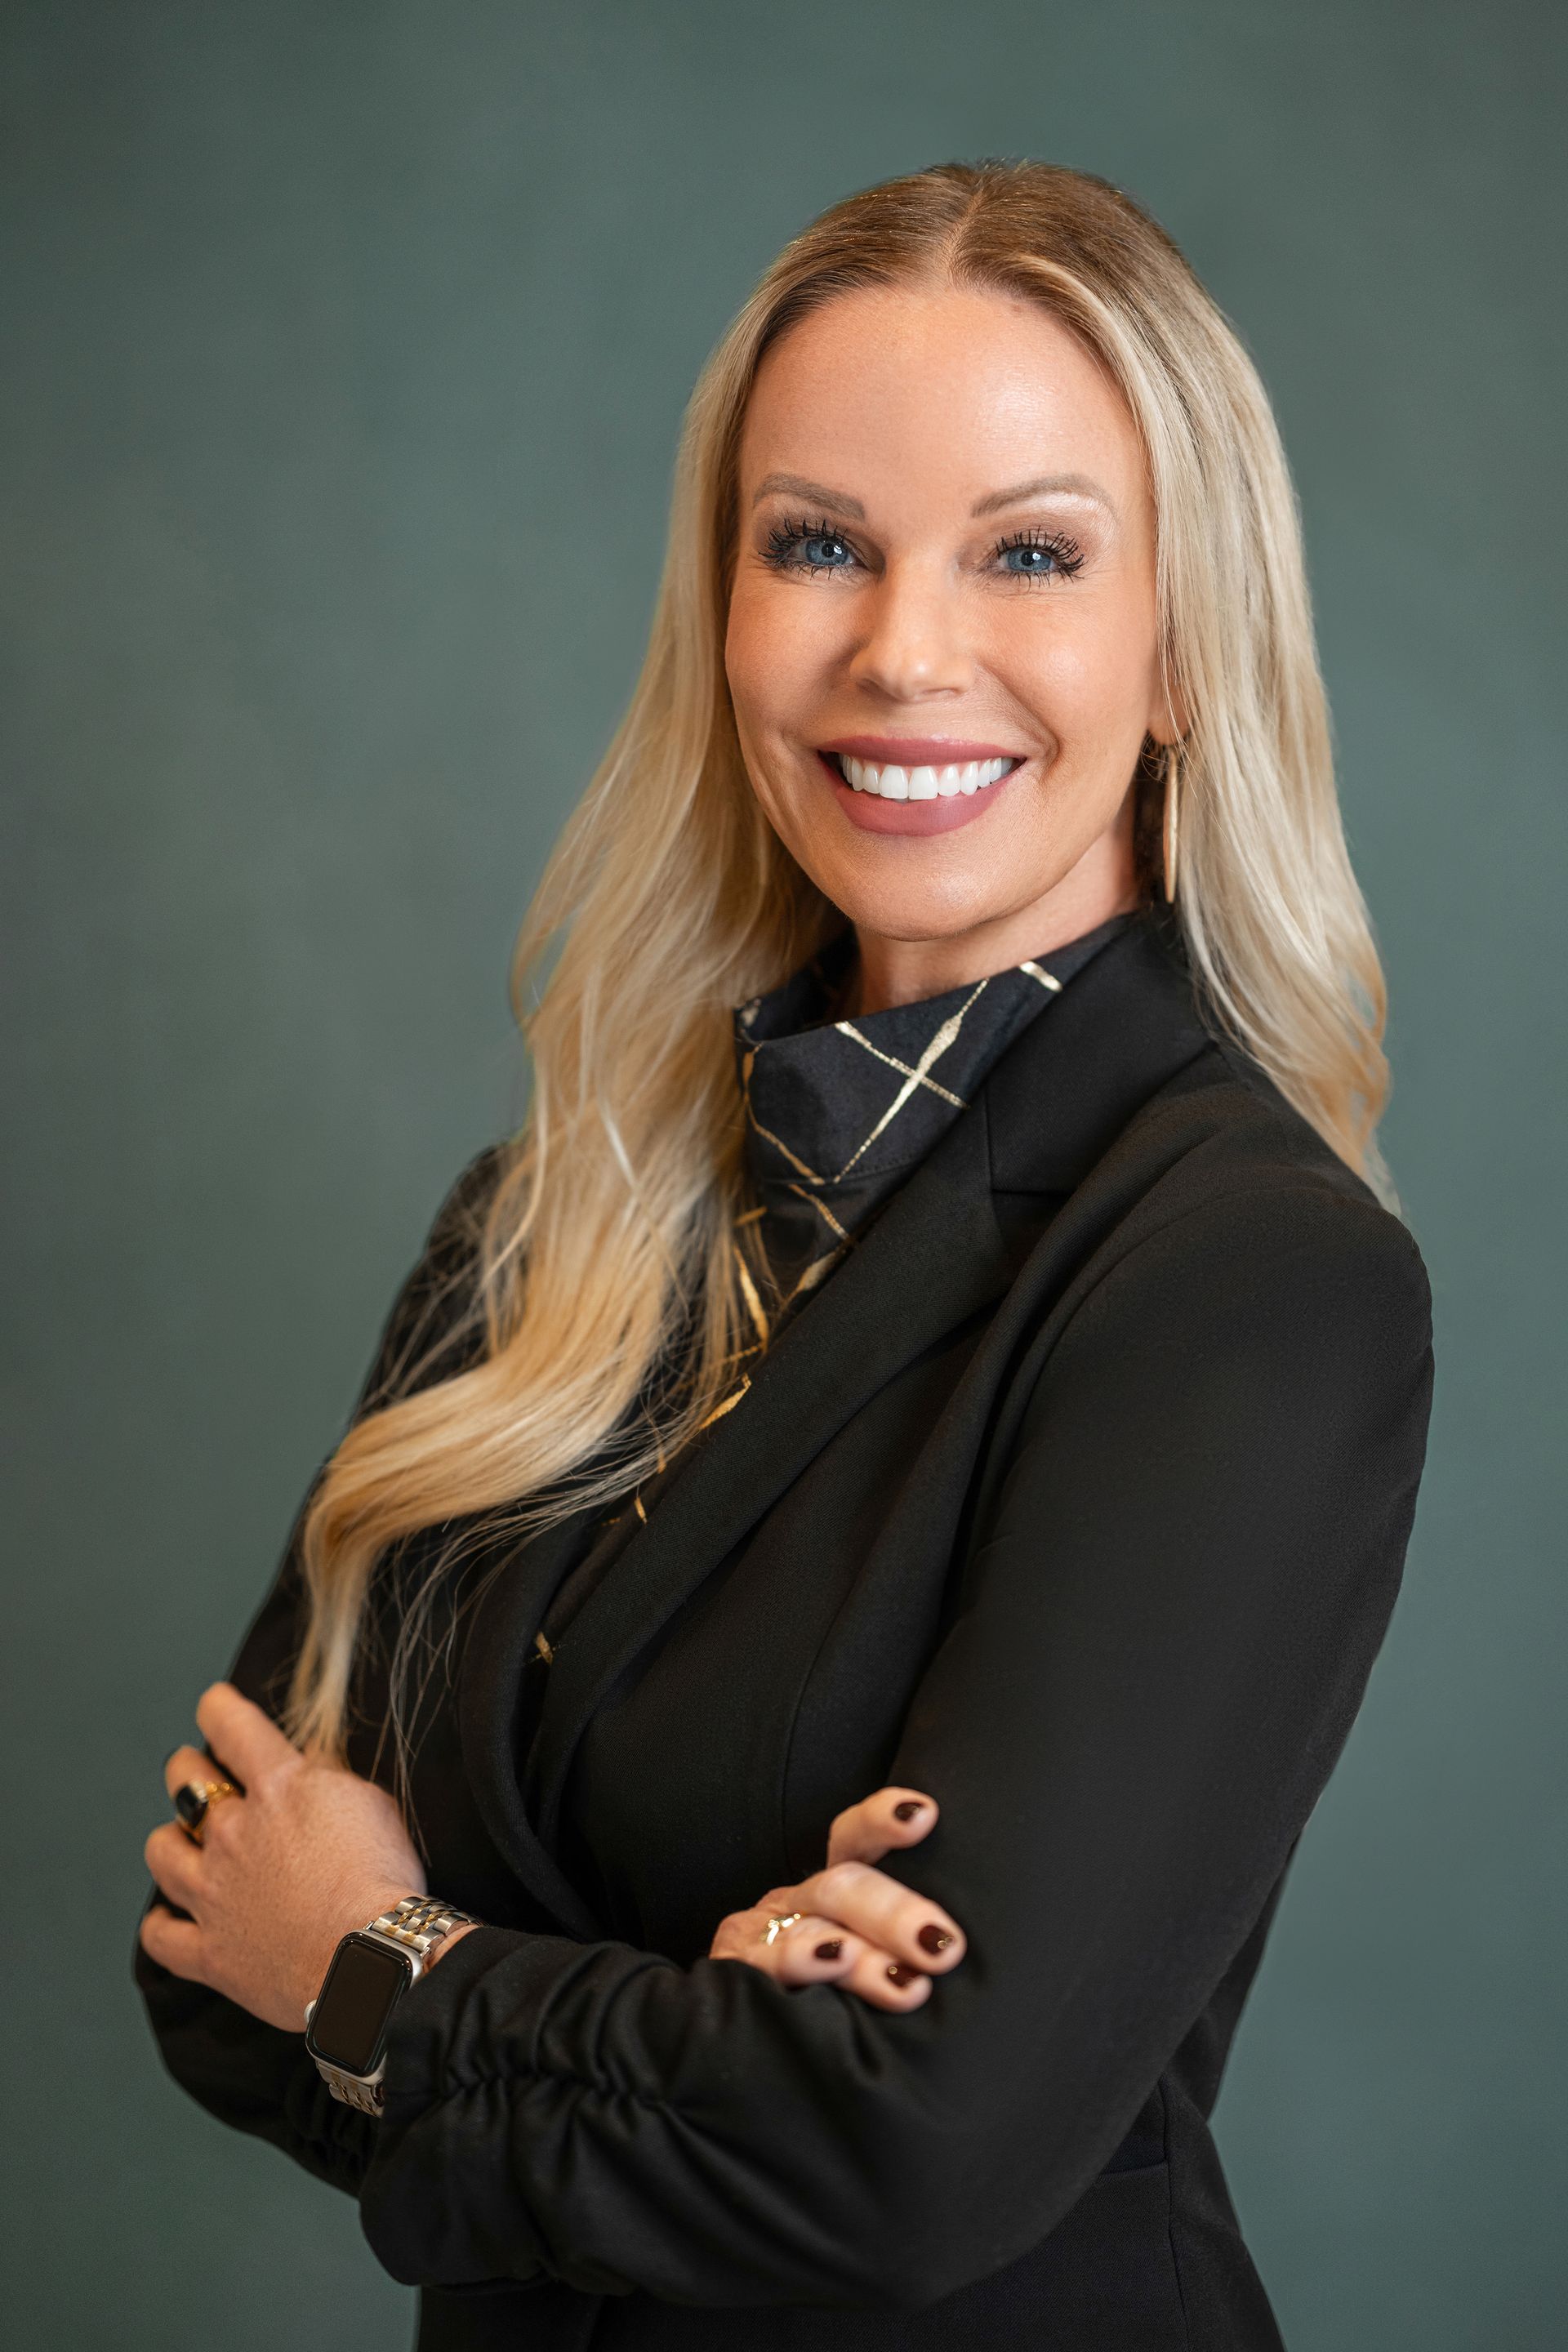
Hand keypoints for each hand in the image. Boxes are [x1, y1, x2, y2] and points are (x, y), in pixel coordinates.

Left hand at [140, 1683, 426, 2031]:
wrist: (373, 1959)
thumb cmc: (384, 1880)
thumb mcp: (372, 1803)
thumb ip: (328, 1779)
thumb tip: (305, 1766)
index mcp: (279, 1788)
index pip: (231, 1726)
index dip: (217, 1707)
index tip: (214, 1703)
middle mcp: (233, 1834)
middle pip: (185, 1781)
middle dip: (189, 1769)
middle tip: (198, 1771)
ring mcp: (214, 1894)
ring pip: (161, 1851)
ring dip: (171, 1839)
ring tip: (184, 1842)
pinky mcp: (210, 1952)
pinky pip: (159, 1936)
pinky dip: (161, 1923)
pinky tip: (172, 1916)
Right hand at [707, 1786, 964, 2011]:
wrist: (740, 2062)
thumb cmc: (837, 2010)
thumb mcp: (877, 1972)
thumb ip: (908, 1955)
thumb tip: (958, 1953)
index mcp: (838, 1893)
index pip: (857, 1838)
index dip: (882, 1821)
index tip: (923, 1814)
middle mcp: (800, 1902)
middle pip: (842, 1886)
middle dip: (895, 1913)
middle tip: (943, 1946)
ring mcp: (760, 1932)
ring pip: (811, 1928)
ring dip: (861, 1956)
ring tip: (903, 1982)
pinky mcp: (732, 1966)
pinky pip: (759, 1960)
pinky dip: (796, 1960)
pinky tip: (831, 1962)